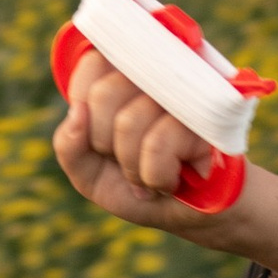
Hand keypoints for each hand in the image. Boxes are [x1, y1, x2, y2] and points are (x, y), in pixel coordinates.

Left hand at [53, 48, 224, 229]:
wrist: (201, 213)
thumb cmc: (142, 188)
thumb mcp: (91, 175)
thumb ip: (69, 146)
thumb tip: (77, 113)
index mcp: (125, 78)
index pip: (93, 64)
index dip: (89, 109)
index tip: (105, 139)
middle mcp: (157, 75)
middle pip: (104, 94)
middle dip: (108, 145)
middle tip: (131, 159)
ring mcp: (185, 91)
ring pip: (129, 121)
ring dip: (135, 168)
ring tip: (155, 174)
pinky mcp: (207, 116)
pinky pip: (159, 143)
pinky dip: (157, 176)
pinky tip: (175, 179)